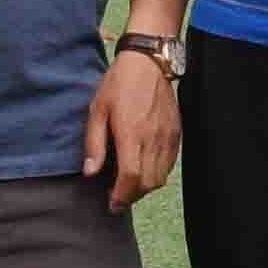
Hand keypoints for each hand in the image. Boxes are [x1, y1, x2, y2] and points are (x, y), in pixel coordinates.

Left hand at [80, 51, 178, 210]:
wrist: (149, 63)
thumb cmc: (119, 84)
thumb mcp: (97, 110)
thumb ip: (94, 144)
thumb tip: (91, 172)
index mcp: (131, 132)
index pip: (131, 176)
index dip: (121, 195)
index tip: (112, 204)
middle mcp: (152, 138)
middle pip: (148, 183)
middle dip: (132, 196)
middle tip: (117, 197)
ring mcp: (167, 136)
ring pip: (161, 177)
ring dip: (145, 187)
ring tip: (130, 185)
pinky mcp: (176, 133)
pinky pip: (170, 164)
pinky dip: (158, 174)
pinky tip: (145, 169)